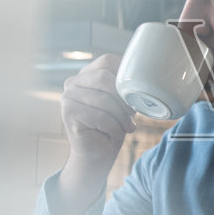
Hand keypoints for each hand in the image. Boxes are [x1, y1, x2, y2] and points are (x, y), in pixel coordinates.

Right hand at [59, 54, 133, 172]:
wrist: (98, 153)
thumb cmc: (113, 125)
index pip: (108, 61)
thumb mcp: (123, 101)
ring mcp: (67, 96)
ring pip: (102, 98)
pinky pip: (98, 115)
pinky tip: (115, 132)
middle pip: (104, 77)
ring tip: (127, 126)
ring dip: (120, 116)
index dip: (125, 77)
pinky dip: (112, 126)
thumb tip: (145, 76)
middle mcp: (73, 82)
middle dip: (123, 98)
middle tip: (131, 114)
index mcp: (87, 73)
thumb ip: (127, 86)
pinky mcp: (68, 113)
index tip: (134, 96)